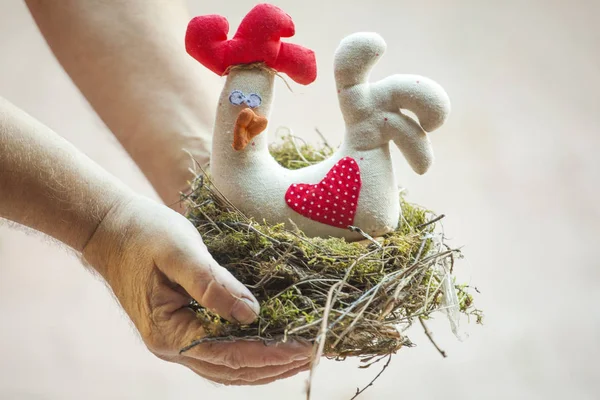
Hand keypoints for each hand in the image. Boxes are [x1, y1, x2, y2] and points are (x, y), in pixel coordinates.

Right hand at [82, 195, 311, 384]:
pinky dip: (248, 352)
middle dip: (275, 365)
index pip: (230, 355)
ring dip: (264, 365)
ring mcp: (175, 339)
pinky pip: (219, 350)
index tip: (305, 347)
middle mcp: (171, 345)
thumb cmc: (143, 233)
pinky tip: (269, 345)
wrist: (110, 228)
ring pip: (227, 366)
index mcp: (168, 332)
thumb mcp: (180, 251)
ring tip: (299, 356)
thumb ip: (212, 285)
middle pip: (232, 370)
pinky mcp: (181, 326)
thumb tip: (251, 315)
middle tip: (314, 354)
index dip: (271, 354)